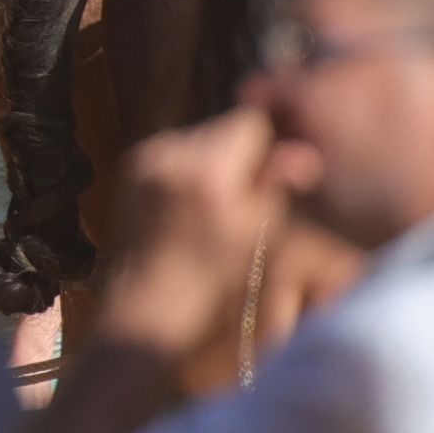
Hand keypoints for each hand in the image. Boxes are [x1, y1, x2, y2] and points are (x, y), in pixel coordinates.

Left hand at [86, 104, 280, 356]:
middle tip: (248, 197)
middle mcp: (168, 153)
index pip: (250, 120)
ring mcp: (143, 160)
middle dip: (241, 153)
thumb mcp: (257, 239)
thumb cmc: (212, 287)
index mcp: (205, 169)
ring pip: (199, 139)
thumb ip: (278, 187)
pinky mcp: (130, 170)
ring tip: (219, 206)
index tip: (279, 173)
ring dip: (215, 162)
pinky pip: (173, 153)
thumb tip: (303, 153)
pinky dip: (188, 171)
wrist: (146, 312)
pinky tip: (191, 207)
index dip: (271, 144)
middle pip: (222, 126)